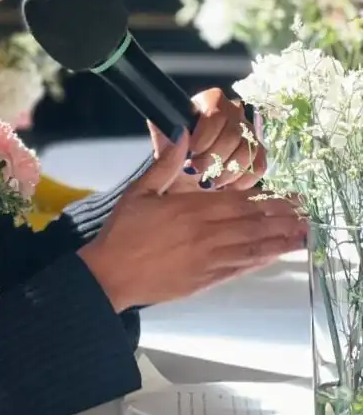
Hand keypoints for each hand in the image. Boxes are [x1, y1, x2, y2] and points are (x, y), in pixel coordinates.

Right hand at [80, 131, 304, 310]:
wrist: (111, 275)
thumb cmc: (122, 233)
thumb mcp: (139, 192)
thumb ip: (164, 164)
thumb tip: (181, 134)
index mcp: (191, 209)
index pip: (239, 201)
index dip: (267, 199)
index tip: (287, 196)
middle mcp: (206, 234)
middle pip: (253, 224)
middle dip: (282, 218)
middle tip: (304, 213)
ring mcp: (209, 259)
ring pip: (253, 247)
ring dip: (280, 240)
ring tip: (301, 234)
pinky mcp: (206, 280)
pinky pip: (241, 268)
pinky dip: (260, 261)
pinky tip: (273, 255)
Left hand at [150, 88, 265, 192]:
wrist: (181, 178)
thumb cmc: (172, 156)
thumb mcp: (163, 146)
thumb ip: (165, 139)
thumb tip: (178, 132)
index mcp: (209, 102)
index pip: (216, 113)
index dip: (205, 135)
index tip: (191, 152)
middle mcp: (233, 113)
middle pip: (234, 134)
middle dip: (213, 157)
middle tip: (196, 171)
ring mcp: (248, 133)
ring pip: (248, 150)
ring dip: (227, 171)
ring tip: (208, 181)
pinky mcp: (257, 154)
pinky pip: (258, 166)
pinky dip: (242, 180)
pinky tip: (224, 186)